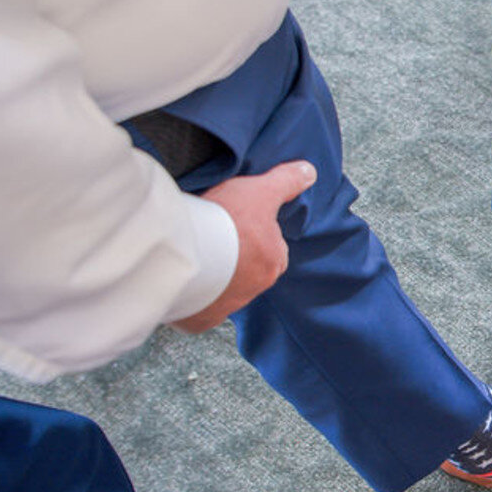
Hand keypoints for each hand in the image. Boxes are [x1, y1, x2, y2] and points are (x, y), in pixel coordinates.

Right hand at [171, 160, 315, 332]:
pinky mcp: (199, 319)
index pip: (271, 248)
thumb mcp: (260, 190)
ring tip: (194, 255)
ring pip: (223, 289)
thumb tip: (309, 172)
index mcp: (273, 261)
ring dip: (214, 276)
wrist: (186, 253)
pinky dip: (192, 299)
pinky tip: (182, 283)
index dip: (254, 234)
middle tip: (213, 238)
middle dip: (235, 258)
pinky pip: (199, 311)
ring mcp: (226, 306)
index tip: (236, 225)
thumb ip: (285, 182)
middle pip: (248, 270)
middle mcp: (255, 288)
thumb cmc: (227, 221)